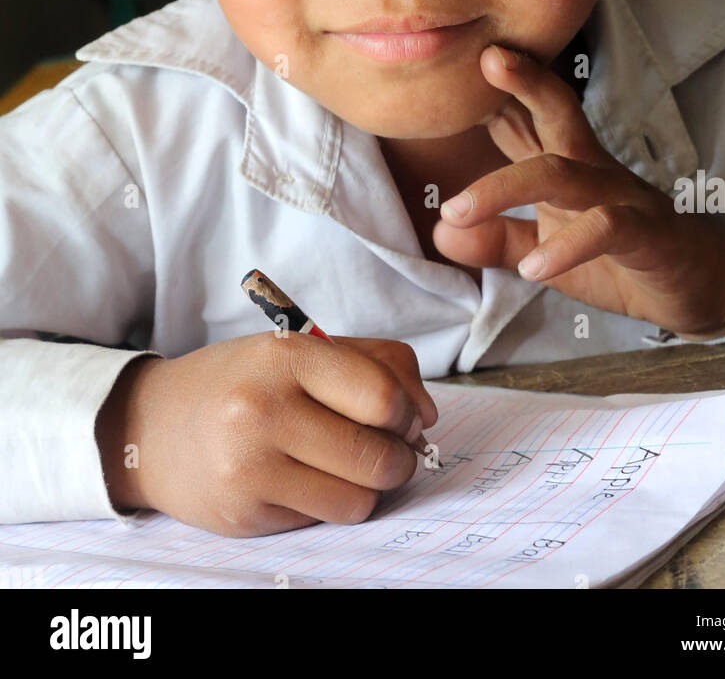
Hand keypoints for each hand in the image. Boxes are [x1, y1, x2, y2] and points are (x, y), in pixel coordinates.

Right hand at [95, 334, 436, 536]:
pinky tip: (303, 480)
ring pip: (359, 500)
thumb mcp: (302, 349)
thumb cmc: (241, 382)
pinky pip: (323, 521)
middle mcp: (264, 410)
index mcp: (286, 357)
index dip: (408, 412)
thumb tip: (426, 416)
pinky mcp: (245, 514)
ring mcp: (251, 467)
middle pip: (378, 456)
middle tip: (384, 448)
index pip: (383, 396)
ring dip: (368, 488)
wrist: (153, 427)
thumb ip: (376, 364)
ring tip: (345, 467)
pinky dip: (328, 504)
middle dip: (398, 458)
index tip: (402, 416)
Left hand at [435, 45, 724, 339]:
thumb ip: (498, 240)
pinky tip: (533, 270)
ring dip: (506, 188)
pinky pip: (606, 228)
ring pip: (563, 174)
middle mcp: (594, 169)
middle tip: (488, 58)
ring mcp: (622, 196)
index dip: (497, 89)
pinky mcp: (648, 233)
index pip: (529, 116)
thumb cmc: (619, 260)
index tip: (457, 61)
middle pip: (558, 114)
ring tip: (457, 211)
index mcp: (570, 164)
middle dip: (524, 83)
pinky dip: (565, 247)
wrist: (699, 288)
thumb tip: (440, 232)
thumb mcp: (548, 253)